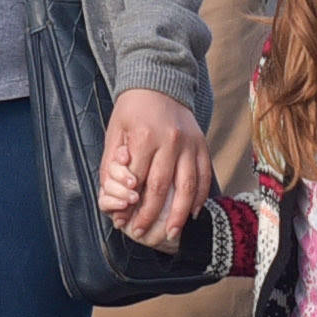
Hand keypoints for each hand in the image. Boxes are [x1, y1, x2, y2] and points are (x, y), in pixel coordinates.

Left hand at [96, 89, 208, 245]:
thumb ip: (112, 165)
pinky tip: (192, 213)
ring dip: (179, 213)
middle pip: (161, 187)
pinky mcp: (202, 145)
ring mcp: (190, 143)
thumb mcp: (114, 132)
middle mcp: (170, 140)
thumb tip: (114, 199)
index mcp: (144, 136)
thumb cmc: (131, 110)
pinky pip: (204, 176)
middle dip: (151, 215)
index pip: (136, 179)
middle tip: (143, 234)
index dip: (128, 204)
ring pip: (187, 185)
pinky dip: (200, 197)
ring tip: (172, 233)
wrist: (159, 82)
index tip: (122, 222)